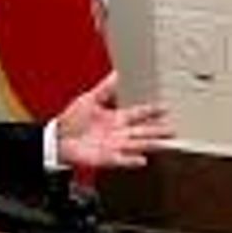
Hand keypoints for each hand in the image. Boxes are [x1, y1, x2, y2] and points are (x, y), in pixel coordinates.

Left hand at [56, 71, 174, 170]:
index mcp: (117, 117)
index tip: (165, 107)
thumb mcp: (90, 99)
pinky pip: (123, 160)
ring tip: (166, 143)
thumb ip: (105, 88)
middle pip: (143, 130)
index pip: (139, 113)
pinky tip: (143, 160)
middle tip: (173, 128)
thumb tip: (116, 72)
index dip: (152, 111)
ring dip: (152, 144)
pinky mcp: (108, 158)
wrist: (57, 139)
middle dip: (158, 129)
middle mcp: (119, 132)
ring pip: (138, 144)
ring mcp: (115, 146)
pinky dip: (132, 160)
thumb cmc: (71, 120)